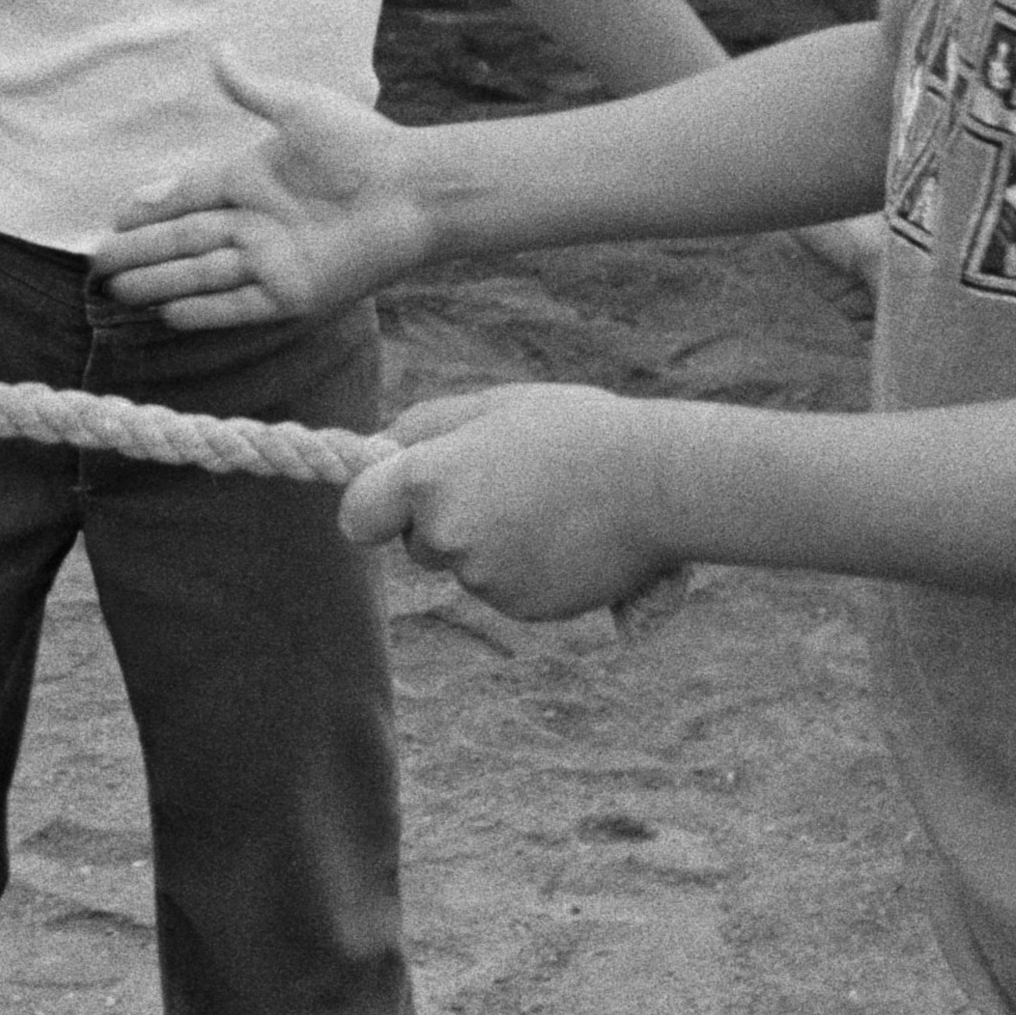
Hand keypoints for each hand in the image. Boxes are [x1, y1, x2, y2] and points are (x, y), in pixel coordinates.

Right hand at [88, 52, 425, 325]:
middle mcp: (254, 223)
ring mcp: (271, 260)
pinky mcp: (294, 293)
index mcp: (250, 179)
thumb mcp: (300, 108)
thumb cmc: (363, 142)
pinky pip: (238, 305)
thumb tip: (218, 49)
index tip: (114, 218)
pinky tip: (169, 314)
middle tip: (96, 267)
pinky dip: (204, 311)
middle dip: (138, 253)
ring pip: (200, 274)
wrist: (414, 188)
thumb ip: (252, 89)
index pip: (186, 196)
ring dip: (158, 284)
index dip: (149, 207)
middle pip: (182, 241)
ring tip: (117, 294)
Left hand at [337, 384, 694, 623]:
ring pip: (465, 566)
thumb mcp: (492, 406)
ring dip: (491, 544)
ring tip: (549, 505)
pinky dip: (525, 569)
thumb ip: (425, 430)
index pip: (357, 515)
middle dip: (444, 520)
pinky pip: (505, 588)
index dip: (372, 507)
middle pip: (418, 542)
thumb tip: (380, 452)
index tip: (393, 501)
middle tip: (506, 482)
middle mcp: (447, 537)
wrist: (658, 484)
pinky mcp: (522, 608)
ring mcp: (485, 580)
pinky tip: (566, 538)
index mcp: (429, 480)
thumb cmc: (574, 431)